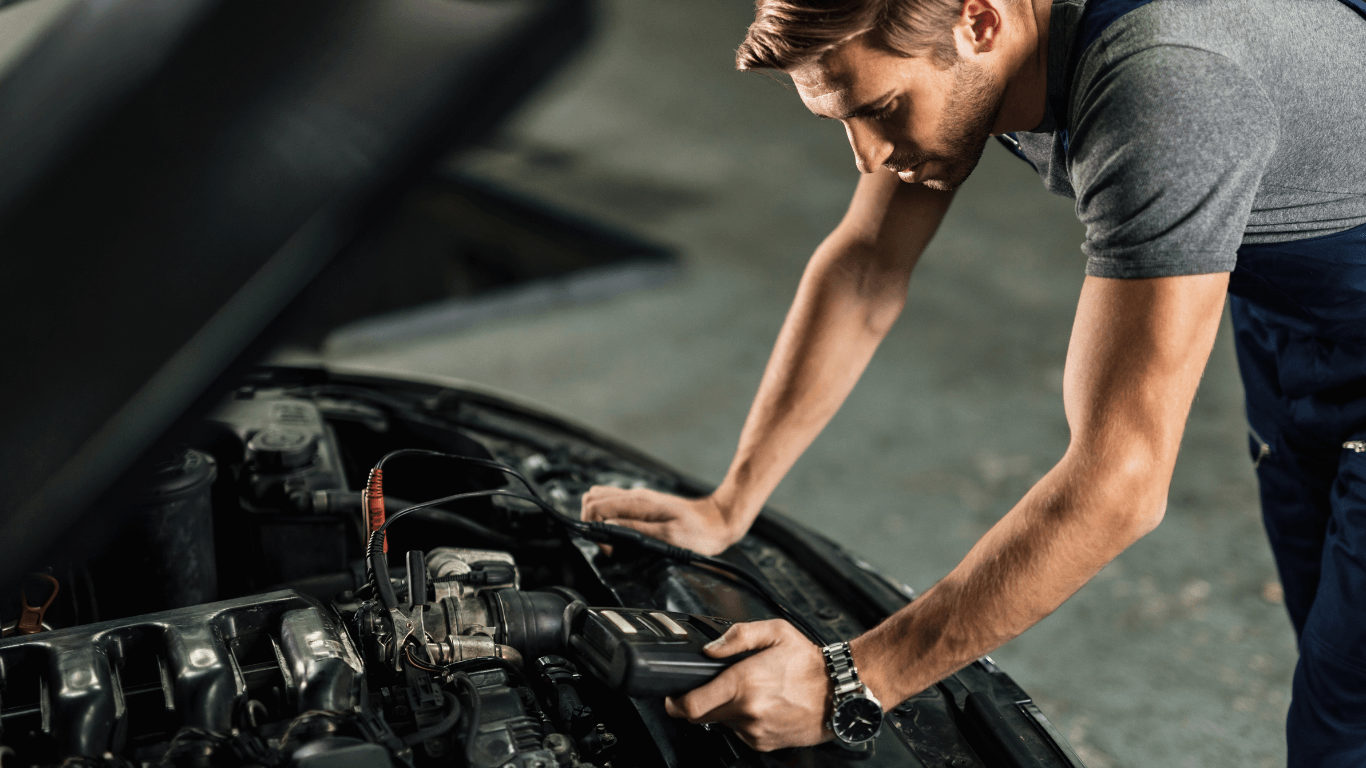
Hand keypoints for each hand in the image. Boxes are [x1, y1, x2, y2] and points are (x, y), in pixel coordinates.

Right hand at [580, 487, 739, 555]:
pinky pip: (616, 505)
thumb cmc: (700, 532)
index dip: (594, 528)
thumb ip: (635, 531)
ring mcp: (639, 499)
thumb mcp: (668, 537)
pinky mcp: (644, 505)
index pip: (595, 505)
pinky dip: (610, 518)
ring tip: (614, 540)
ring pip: (602, 499)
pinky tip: (623, 533)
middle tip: (608, 544)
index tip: (609, 547)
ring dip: (599, 519)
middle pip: (593, 498)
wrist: (720, 521)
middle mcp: (636, 497)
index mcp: (638, 503)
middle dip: (591, 521)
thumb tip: (607, 529)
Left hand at [664, 619, 830, 751]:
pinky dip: (742, 719)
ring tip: (749, 691)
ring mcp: (755, 731)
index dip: (674, 701)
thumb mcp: (774, 632)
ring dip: (725, 709)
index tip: (673, 695)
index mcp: (743, 683)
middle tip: (715, 684)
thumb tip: (709, 648)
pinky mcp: (764, 743)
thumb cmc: (810, 663)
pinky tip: (761, 704)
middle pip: (700, 716)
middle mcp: (747, 711)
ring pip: (721, 723)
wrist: (840, 693)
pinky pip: (740, 732)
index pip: (690, 705)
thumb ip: (736, 635)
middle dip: (700, 700)